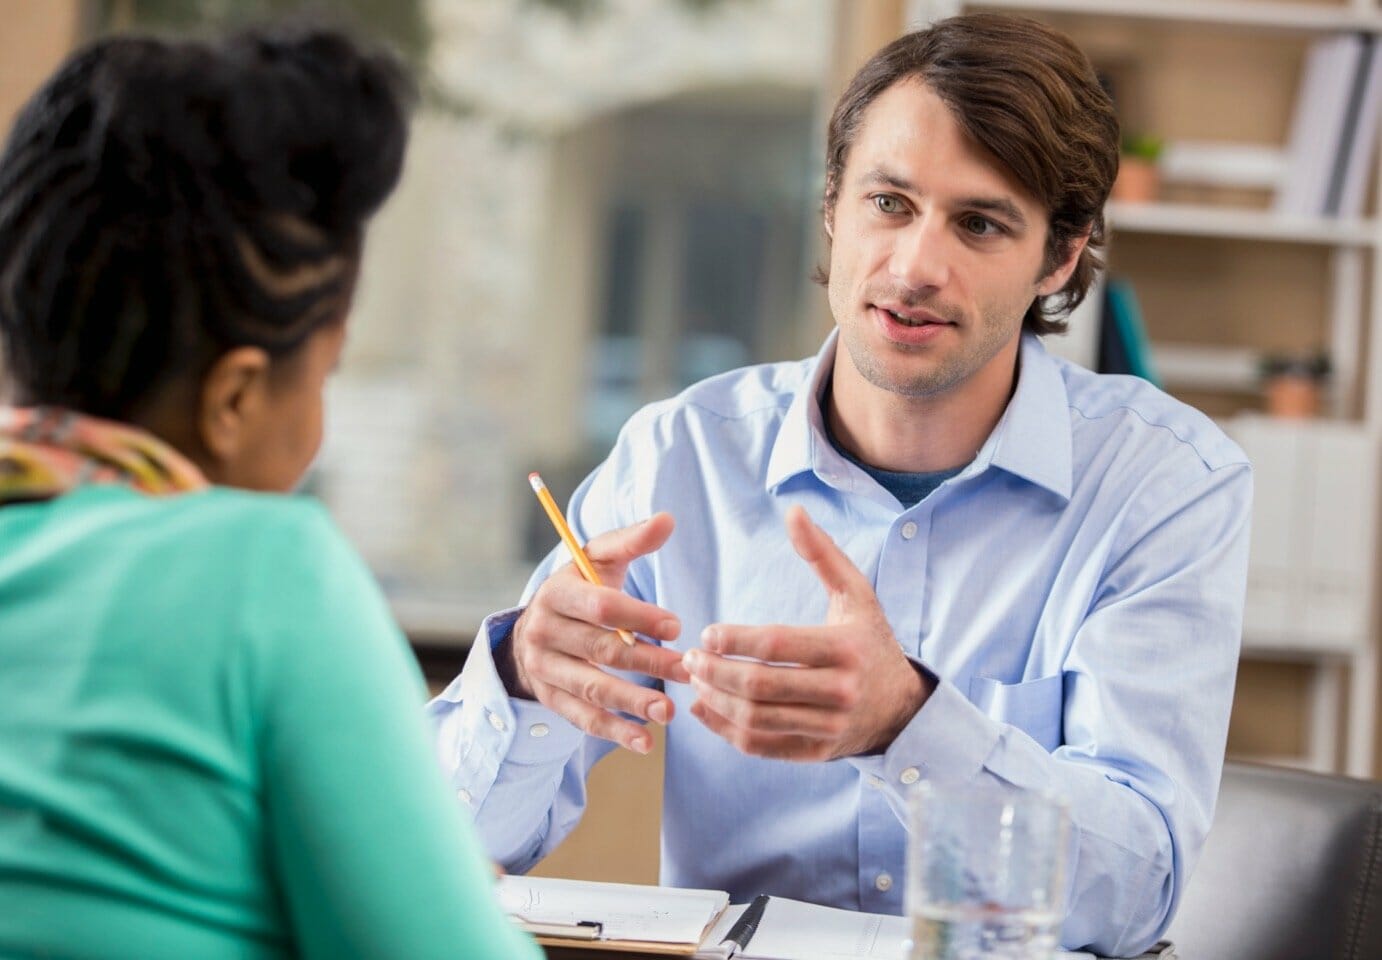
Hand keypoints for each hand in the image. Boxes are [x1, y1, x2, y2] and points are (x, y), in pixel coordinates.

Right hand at [502, 513, 689, 753]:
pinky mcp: (550, 699)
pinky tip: (646, 742)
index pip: (600, 607)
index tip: (676, 626)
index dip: (639, 616)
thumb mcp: (599, 560)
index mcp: (557, 593)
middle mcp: (544, 631)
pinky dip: (614, 731)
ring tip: (669, 711)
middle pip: (600, 650)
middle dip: (647, 661)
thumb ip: (633, 541)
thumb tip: (668, 520)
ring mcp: (544, 669)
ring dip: (632, 701)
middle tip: (687, 670)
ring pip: (591, 688)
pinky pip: (583, 719)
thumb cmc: (581, 589)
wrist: (536, 628)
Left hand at [683, 505, 931, 760]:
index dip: (734, 640)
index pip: (776, 645)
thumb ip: (822, 554)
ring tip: (696, 679)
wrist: (903, 707)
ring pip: (756, 719)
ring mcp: (828, 727)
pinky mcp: (816, 753)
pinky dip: (725, 729)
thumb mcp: (857, 594)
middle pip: (760, 686)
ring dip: (715, 700)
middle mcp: (840, 692)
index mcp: (845, 649)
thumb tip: (793, 512)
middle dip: (715, 672)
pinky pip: (760, 746)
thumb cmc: (870, 641)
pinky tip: (705, 708)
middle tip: (690, 658)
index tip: (706, 634)